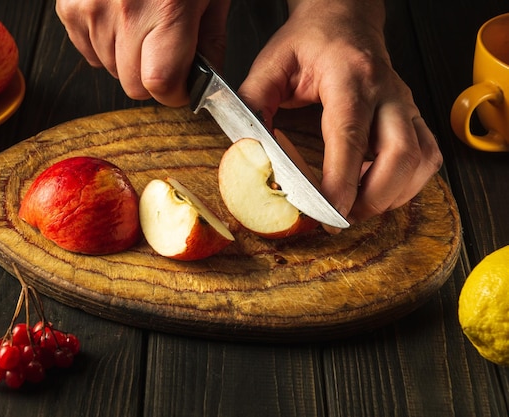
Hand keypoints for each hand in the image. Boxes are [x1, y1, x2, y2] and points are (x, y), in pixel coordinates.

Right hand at [55, 0, 230, 106]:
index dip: (175, 92)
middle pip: (132, 85)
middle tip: (165, 52)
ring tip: (143, 24)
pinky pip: (88, 51)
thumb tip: (204, 78)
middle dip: (153, 78)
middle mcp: (124, 13)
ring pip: (110, 70)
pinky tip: (120, 19)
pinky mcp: (70, 6)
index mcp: (167, 10)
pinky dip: (105, 44)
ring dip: (128, 60)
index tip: (182, 85)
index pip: (160, 84)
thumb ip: (210, 39)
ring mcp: (90, 9)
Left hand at [238, 0, 442, 229]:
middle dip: (374, 198)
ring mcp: (404, 103)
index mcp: (349, 76)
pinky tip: (380, 189)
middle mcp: (386, 91)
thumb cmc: (311, 40)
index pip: (351, 135)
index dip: (343, 179)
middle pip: (400, 154)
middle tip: (341, 219)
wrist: (345, 18)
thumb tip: (246, 148)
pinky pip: (427, 156)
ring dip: (392, 195)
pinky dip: (407, 183)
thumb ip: (254, 102)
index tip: (330, 211)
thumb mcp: (272, 63)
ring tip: (357, 208)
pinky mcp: (412, 114)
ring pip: (420, 160)